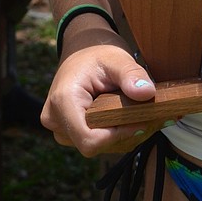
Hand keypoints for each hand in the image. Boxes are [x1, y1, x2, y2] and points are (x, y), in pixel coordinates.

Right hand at [41, 42, 158, 157]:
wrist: (81, 53)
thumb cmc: (97, 55)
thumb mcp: (118, 59)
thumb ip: (132, 74)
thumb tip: (147, 92)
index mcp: (63, 102)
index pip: (89, 140)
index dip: (117, 135)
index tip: (138, 121)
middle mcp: (55, 119)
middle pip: (93, 144)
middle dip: (119, 133)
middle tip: (137, 113)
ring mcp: (58, 127)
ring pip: (94, 146)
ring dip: (115, 134)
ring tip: (126, 111)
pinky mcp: (65, 131)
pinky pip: (90, 143)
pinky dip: (110, 135)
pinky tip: (118, 117)